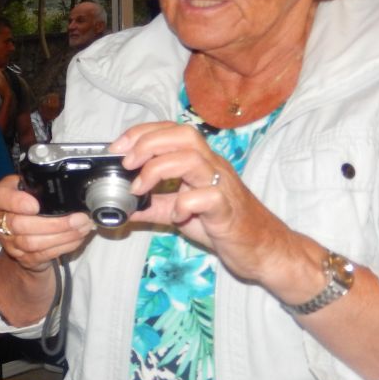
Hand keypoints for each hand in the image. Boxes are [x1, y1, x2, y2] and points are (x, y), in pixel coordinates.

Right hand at [0, 174, 93, 273]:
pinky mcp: (24, 258)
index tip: (35, 205)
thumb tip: (70, 182)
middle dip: (54, 223)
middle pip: (19, 224)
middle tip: (79, 218)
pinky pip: (42, 254)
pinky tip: (77, 238)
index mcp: (2, 198)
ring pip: (32, 242)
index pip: (1, 196)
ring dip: (62, 236)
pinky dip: (63, 246)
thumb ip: (39, 183)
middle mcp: (1, 220)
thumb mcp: (30, 188)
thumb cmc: (30, 204)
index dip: (16, 202)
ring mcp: (11, 242)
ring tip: (83, 227)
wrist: (23, 235)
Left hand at [110, 121, 293, 282]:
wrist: (261, 248)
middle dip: (149, 143)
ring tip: (140, 189)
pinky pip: (208, 197)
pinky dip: (185, 203)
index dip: (142, 133)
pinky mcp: (228, 210)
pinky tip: (176, 216)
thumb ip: (152, 205)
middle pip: (184, 135)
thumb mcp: (179, 212)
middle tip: (127, 163)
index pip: (172, 131)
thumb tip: (122, 205)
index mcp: (199, 162)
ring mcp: (222, 186)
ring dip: (158, 169)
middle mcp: (212, 167)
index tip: (117, 148)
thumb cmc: (223, 224)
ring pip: (193, 159)